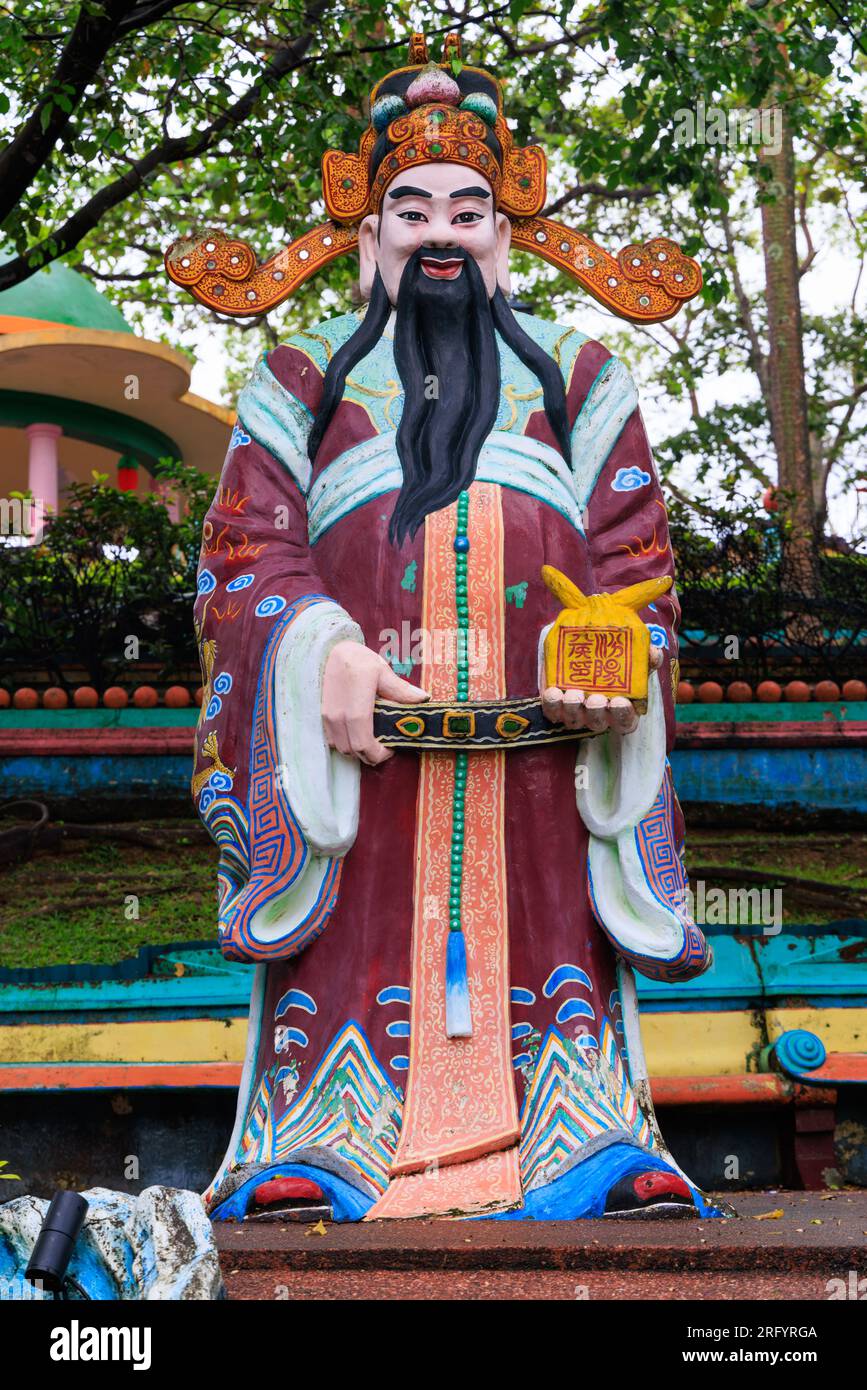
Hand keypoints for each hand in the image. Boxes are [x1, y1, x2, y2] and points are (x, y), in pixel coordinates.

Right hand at [322, 640, 428, 765]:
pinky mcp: (322, 716)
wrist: (329, 650)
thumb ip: (401, 690)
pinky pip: (332, 740)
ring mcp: (328, 718)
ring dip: (357, 750)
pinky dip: (345, 742)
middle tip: (384, 747)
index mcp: (356, 710)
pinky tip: (357, 732)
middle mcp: (338, 718)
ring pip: (341, 748)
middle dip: (370, 755)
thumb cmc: (357, 659)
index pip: (365, 746)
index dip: (379, 754)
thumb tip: (423, 698)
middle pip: (353, 752)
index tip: (391, 748)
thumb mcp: (382, 671)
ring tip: (372, 740)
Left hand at [540, 644, 662, 734]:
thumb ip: (646, 656)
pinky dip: (552, 705)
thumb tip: (654, 654)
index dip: (623, 715)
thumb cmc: (616, 656)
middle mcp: (599, 714)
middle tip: (596, 699)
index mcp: (622, 708)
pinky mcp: (556, 706)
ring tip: (572, 694)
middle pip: (598, 723)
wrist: (585, 643)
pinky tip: (553, 692)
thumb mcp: (634, 654)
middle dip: (596, 713)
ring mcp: (577, 712)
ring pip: (574, 720)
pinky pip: (553, 713)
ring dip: (572, 709)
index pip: (625, 722)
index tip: (620, 702)